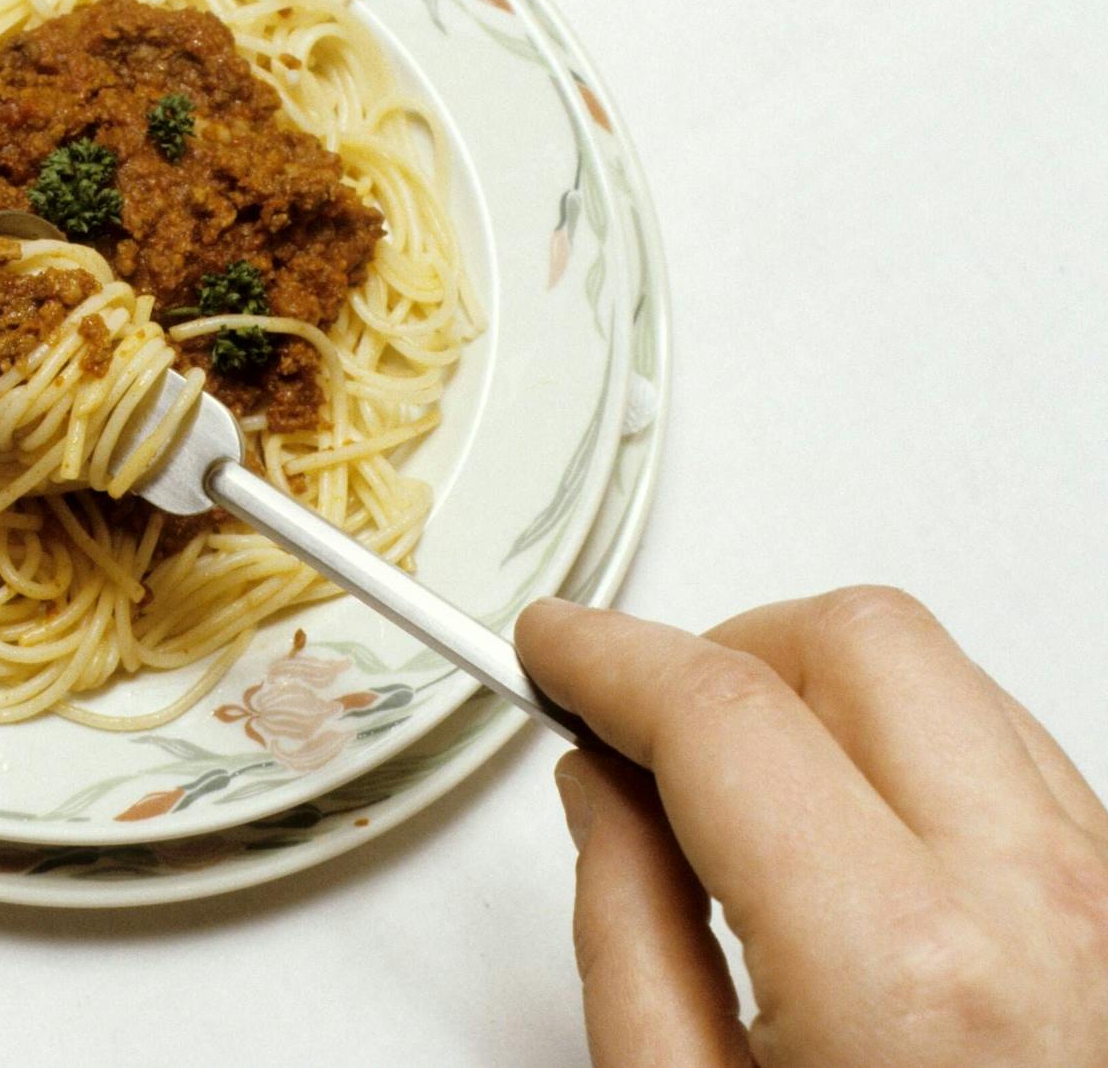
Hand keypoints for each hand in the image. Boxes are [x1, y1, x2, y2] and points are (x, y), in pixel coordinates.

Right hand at [518, 587, 1107, 1066]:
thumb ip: (628, 930)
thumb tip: (603, 788)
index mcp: (898, 966)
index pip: (721, 710)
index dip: (609, 653)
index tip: (555, 648)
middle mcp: (1032, 902)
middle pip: (855, 640)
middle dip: (721, 650)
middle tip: (643, 725)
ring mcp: (1107, 897)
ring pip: (941, 675)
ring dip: (814, 694)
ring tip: (739, 790)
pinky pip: (1007, 748)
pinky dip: (903, 742)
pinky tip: (842, 827)